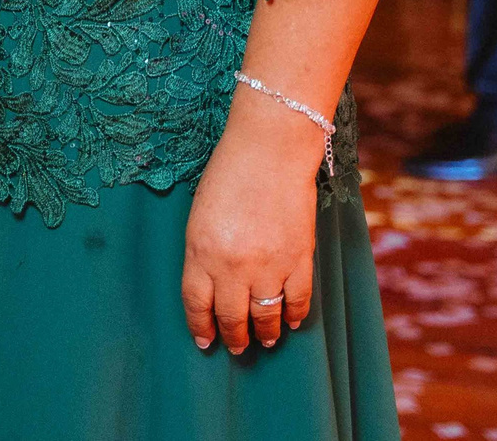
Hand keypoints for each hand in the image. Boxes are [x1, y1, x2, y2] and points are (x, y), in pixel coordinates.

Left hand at [183, 91, 323, 353]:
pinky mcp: (299, 259)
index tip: (205, 341)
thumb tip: (213, 285)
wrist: (270, 150)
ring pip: (266, 315)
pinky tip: (292, 321)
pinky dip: (295, 315)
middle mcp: (232, 266)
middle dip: (234, 337)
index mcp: (201, 252)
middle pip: (232, 316)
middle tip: (236, 347)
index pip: (197, 304)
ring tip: (266, 340)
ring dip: (266, 333)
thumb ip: (204, 252)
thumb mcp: (200, 215)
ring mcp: (268, 265)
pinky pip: (298, 300)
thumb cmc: (230, 174)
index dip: (201, 327)